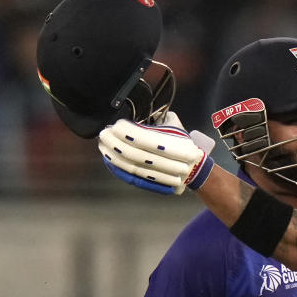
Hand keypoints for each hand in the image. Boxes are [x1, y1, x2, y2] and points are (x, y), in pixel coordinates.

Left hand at [98, 118, 215, 193]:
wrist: (193, 168)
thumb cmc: (182, 142)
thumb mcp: (176, 125)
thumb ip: (159, 118)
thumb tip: (138, 114)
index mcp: (177, 146)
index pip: (147, 140)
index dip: (129, 133)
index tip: (116, 125)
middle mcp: (169, 162)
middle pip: (136, 154)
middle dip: (116, 143)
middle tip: (104, 134)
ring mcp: (160, 175)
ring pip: (131, 166)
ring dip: (113, 155)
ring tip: (103, 144)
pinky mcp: (151, 182)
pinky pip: (130, 175)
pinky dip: (117, 166)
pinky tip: (109, 157)